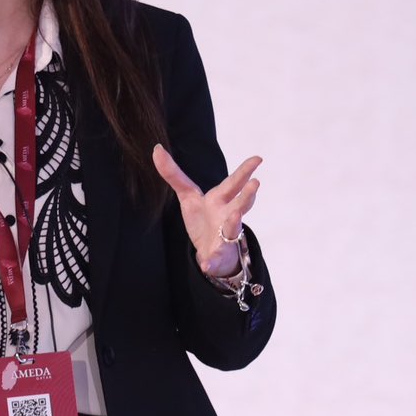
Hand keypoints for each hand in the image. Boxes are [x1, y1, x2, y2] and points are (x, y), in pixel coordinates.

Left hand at [152, 145, 260, 279]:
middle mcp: (228, 215)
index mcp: (221, 199)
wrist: (209, 250)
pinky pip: (214, 259)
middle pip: (240, 203)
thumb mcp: (188, 196)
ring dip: (235, 223)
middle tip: (256, 182)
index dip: (245, 170)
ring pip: (233, 229)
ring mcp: (225, 236)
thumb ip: (173, 174)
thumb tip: (157, 149)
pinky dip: (211, 262)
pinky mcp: (216, 255)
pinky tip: (206, 266)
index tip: (258, 158)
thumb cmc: (204, 218)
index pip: (234, 182)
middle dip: (247, 194)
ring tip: (236, 215)